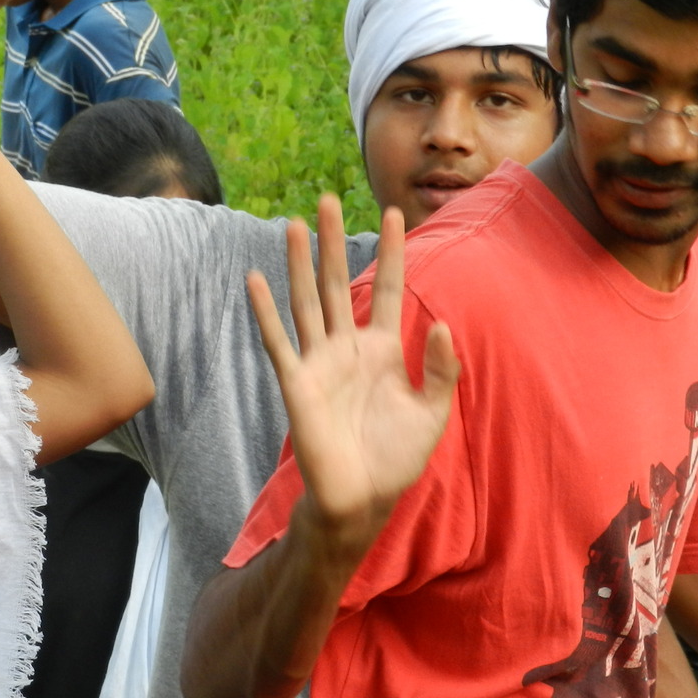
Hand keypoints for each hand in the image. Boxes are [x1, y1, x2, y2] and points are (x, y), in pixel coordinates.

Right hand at [246, 197, 459, 548]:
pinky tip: (254, 279)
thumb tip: (441, 324)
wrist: (363, 498)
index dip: (392, 252)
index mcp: (384, 350)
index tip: (395, 213)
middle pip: (339, 283)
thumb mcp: (434, 411)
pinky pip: (278, 340)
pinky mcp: (296, 383)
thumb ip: (442, 369)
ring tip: (295, 225)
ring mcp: (319, 362)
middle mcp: (348, 348)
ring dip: (300, 263)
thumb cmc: (396, 458)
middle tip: (327, 199)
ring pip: (308, 301)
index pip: (389, 289)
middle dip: (335, 241)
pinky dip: (265, 310)